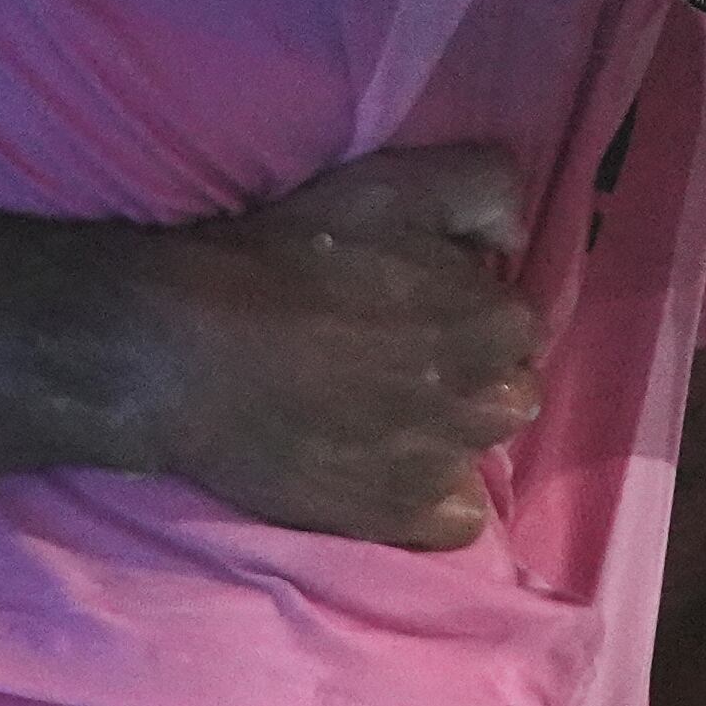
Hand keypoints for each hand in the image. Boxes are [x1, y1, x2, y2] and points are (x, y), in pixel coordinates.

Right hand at [119, 142, 540, 545]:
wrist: (186, 351)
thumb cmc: (287, 257)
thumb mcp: (391, 184)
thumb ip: (482, 189)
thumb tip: (514, 240)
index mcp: (491, 318)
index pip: (519, 324)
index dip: (472, 313)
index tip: (424, 310)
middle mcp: (482, 396)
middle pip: (512, 389)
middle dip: (474, 375)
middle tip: (406, 361)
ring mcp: (440, 463)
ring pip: (484, 448)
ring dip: (451, 430)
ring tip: (387, 411)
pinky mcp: (394, 515)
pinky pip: (459, 520)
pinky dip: (435, 498)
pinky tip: (389, 466)